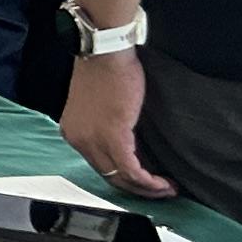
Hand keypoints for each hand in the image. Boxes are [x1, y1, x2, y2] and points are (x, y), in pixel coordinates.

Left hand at [60, 45, 176, 196]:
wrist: (105, 51)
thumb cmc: (107, 69)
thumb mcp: (102, 104)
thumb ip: (110, 126)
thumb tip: (133, 144)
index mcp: (74, 131)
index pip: (100, 165)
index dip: (124, 177)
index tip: (146, 182)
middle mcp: (79, 139)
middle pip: (109, 176)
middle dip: (137, 189)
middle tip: (161, 190)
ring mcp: (93, 139)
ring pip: (120, 177)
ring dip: (147, 188)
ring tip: (168, 188)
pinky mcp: (112, 136)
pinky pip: (131, 170)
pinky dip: (149, 181)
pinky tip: (164, 183)